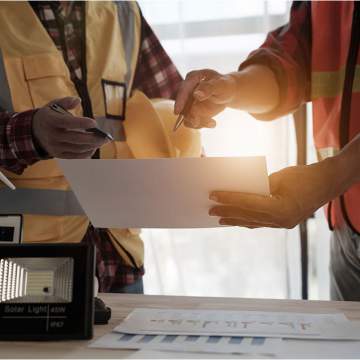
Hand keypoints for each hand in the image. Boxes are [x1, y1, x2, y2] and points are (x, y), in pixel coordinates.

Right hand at [32, 97, 108, 158]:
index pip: (67, 123)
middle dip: (93, 138)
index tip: (94, 123)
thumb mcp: (54, 105)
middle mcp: (52, 135)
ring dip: (92, 146)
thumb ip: (66, 101)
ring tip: (102, 141)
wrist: (34, 131)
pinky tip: (94, 147)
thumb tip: (78, 100)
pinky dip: (87, 153)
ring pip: (77, 149)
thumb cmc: (50, 115)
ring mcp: (55, 147)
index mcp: (50, 120)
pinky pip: (75, 156)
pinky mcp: (58, 155)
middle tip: (105, 137)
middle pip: (76, 139)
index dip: (81, 123)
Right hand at [174, 69, 236, 128]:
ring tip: (212, 123)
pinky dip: (201, 124)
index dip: (180, 101)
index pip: (183, 89)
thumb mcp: (220, 85)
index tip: (177, 112)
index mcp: (192, 78)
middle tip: (199, 122)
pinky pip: (191, 122)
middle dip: (190, 116)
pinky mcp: (191, 112)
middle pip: (182, 105)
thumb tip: (196, 94)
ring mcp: (188, 102)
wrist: (228, 93)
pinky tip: (212, 122)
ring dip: (199, 122)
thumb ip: (209, 88)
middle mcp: (187, 90)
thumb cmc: (224, 86)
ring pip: (187, 116)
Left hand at [209, 159, 337, 228]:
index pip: (248, 204)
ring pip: (253, 222)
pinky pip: (260, 223)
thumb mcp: (279, 178)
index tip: (213, 195)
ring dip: (235, 219)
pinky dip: (247, 220)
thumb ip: (259, 187)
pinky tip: (237, 219)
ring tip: (219, 218)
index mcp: (281, 209)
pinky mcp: (283, 222)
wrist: (327, 183)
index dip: (229, 198)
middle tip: (210, 210)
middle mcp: (281, 221)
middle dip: (227, 212)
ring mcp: (282, 224)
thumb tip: (239, 190)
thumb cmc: (304, 176)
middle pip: (247, 216)